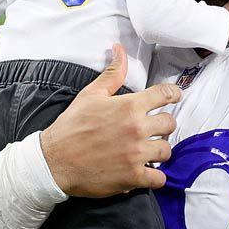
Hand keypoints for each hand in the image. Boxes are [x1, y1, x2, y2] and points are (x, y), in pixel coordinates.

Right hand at [41, 44, 179, 196]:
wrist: (54, 161)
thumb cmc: (71, 126)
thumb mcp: (90, 95)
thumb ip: (112, 74)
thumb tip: (119, 50)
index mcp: (130, 106)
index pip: (165, 94)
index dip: (173, 95)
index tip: (174, 97)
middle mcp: (137, 129)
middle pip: (170, 123)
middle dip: (163, 126)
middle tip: (151, 130)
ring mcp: (137, 154)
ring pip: (167, 150)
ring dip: (159, 151)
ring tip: (147, 151)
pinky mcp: (134, 176)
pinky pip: (159, 178)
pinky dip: (155, 177)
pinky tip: (145, 172)